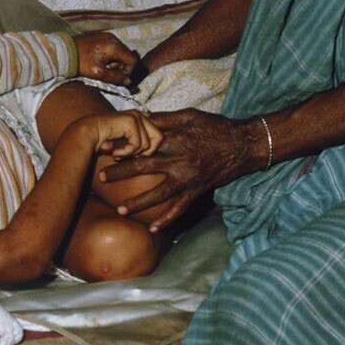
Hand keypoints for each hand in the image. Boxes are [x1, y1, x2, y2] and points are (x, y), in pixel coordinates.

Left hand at [73, 31, 138, 85]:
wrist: (63, 52)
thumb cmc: (80, 62)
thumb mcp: (98, 73)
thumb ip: (115, 77)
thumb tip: (128, 81)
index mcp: (114, 45)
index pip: (132, 60)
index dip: (128, 72)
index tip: (117, 77)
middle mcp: (112, 38)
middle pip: (126, 56)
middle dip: (119, 67)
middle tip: (105, 71)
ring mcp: (106, 36)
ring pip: (119, 52)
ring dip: (113, 62)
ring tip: (100, 66)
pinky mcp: (100, 37)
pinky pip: (111, 48)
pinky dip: (108, 56)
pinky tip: (96, 61)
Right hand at [87, 110, 162, 158]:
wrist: (87, 136)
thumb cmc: (104, 141)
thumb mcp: (126, 144)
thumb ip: (140, 145)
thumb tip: (152, 154)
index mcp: (140, 118)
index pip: (158, 137)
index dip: (148, 150)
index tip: (131, 155)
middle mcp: (139, 114)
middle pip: (159, 139)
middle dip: (145, 152)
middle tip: (127, 155)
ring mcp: (136, 116)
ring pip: (148, 144)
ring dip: (132, 154)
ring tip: (118, 153)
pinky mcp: (131, 121)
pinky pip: (138, 145)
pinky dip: (126, 152)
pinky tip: (115, 152)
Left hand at [97, 107, 251, 228]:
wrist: (243, 144)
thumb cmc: (216, 127)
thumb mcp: (190, 115)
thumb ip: (164, 119)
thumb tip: (142, 117)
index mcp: (175, 140)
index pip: (142, 144)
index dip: (123, 147)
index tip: (106, 149)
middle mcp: (178, 161)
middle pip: (143, 168)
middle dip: (120, 173)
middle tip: (101, 177)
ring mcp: (188, 179)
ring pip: (159, 194)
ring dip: (138, 203)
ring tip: (120, 209)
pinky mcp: (197, 190)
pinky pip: (180, 208)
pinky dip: (167, 220)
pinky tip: (153, 228)